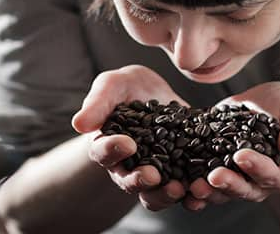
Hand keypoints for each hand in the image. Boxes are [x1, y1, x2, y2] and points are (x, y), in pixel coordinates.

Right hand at [72, 65, 191, 210]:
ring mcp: (153, 172)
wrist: (156, 92)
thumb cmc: (127, 87)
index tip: (126, 143)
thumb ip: (97, 102)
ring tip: (177, 188)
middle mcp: (127, 165)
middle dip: (139, 180)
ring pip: (153, 195)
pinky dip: (191, 195)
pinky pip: (183, 192)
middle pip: (128, 182)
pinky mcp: (179, 173)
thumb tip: (79, 124)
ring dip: (164, 195)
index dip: (112, 151)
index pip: (102, 152)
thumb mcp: (112, 85)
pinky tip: (200, 188)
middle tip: (151, 175)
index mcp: (106, 144)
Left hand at [186, 81, 279, 207]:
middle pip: (244, 190)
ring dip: (207, 192)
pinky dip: (188, 187)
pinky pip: (200, 183)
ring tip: (194, 186)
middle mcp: (256, 181)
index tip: (241, 156)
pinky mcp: (211, 168)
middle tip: (214, 176)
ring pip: (220, 192)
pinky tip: (177, 184)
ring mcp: (233, 177)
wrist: (261, 104)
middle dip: (229, 184)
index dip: (258, 168)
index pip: (271, 175)